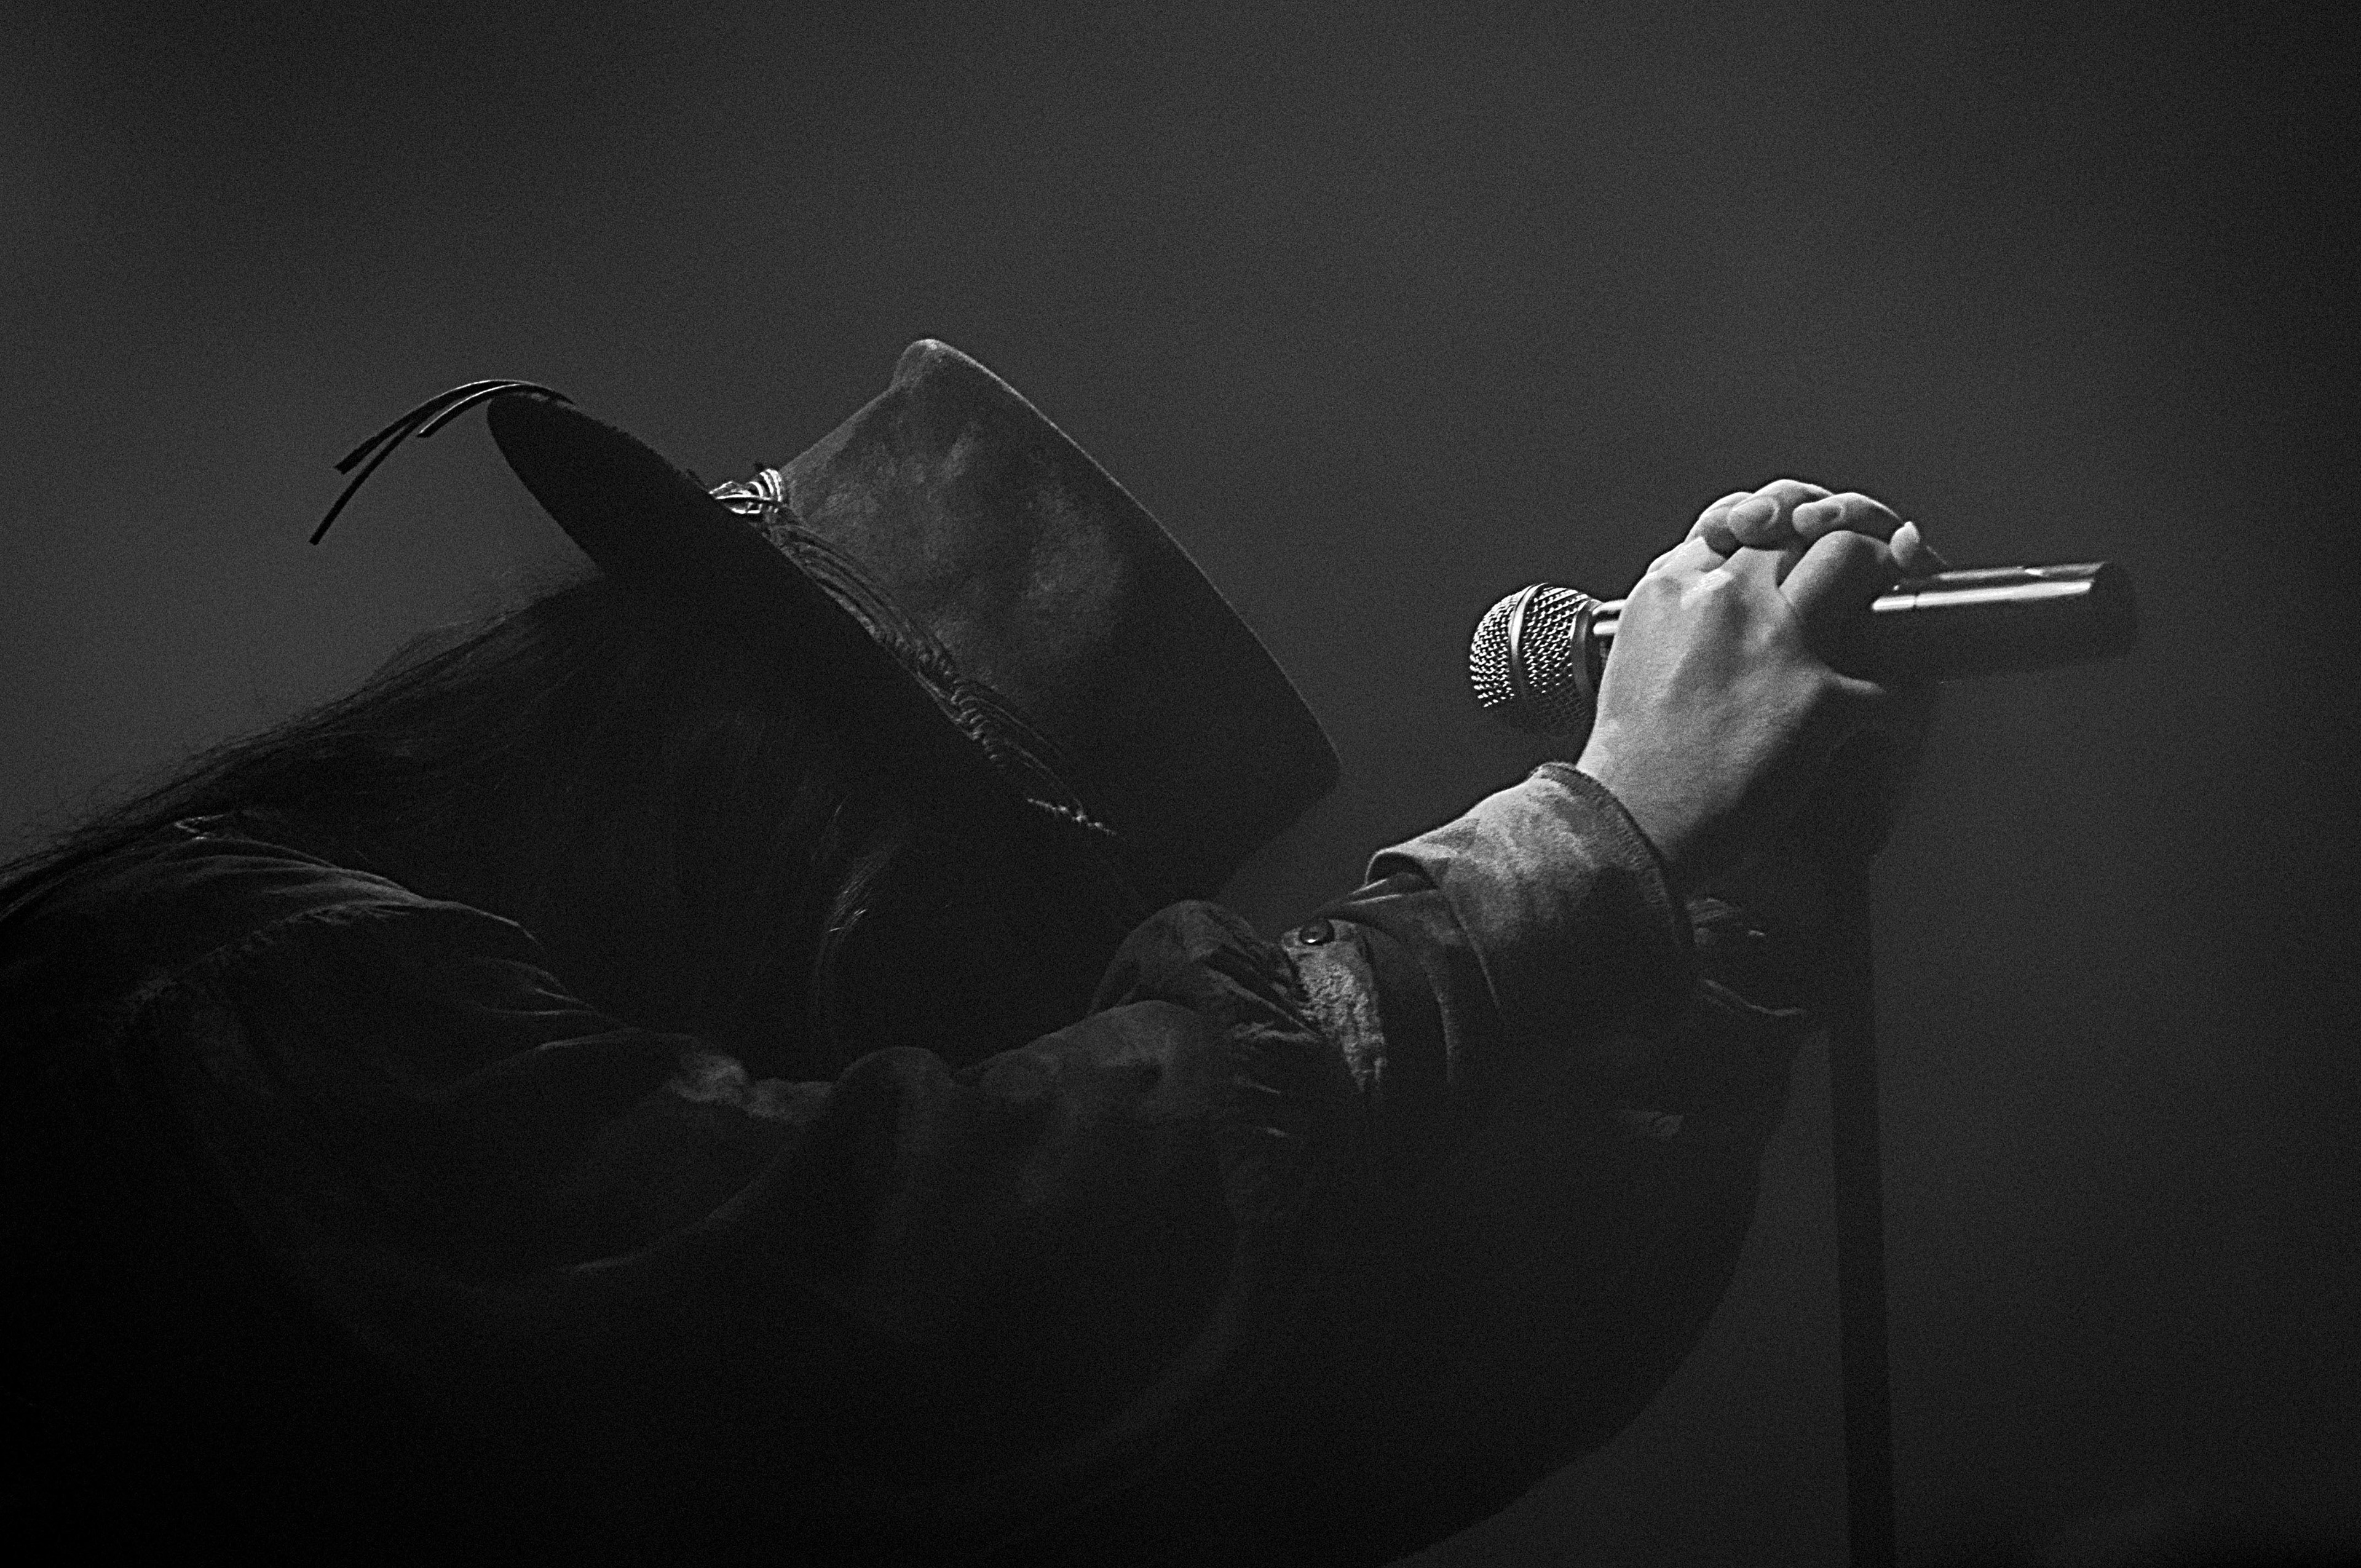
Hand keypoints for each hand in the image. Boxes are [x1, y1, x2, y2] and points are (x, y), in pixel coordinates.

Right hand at [1575, 480, 1942, 885]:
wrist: (1629, 821)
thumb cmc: (1628, 760)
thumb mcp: (1631, 657)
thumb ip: (1677, 613)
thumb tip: (1714, 590)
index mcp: (1673, 588)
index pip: (1741, 519)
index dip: (1782, 522)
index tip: (1804, 536)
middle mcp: (1725, 598)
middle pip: (1805, 528)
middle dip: (1845, 537)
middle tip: (1870, 560)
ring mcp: (1776, 641)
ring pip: (1855, 560)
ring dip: (1886, 577)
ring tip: (1894, 607)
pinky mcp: (1818, 698)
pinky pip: (1891, 675)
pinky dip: (1900, 698)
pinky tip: (1888, 716)